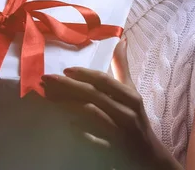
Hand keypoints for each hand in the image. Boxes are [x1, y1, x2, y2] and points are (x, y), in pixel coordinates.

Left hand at [41, 38, 181, 169]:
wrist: (148, 154)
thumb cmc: (135, 117)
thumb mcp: (131, 91)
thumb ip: (122, 66)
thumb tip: (121, 40)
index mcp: (130, 96)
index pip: (104, 81)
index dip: (84, 73)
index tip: (64, 69)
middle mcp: (126, 112)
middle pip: (94, 94)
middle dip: (67, 86)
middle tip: (46, 80)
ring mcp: (120, 131)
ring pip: (93, 114)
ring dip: (69, 104)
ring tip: (50, 98)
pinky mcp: (114, 149)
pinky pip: (95, 140)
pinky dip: (82, 131)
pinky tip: (68, 125)